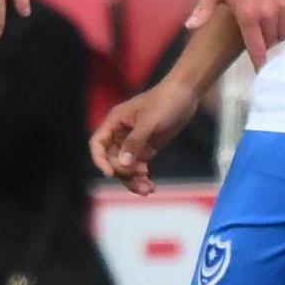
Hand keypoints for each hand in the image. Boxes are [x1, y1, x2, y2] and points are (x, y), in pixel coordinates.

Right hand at [90, 78, 204, 194]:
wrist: (186, 94)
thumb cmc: (165, 101)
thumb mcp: (150, 121)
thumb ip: (135, 142)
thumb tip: (122, 164)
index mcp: (114, 122)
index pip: (98, 144)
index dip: (100, 160)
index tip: (111, 173)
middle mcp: (120, 134)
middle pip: (113, 160)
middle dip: (124, 173)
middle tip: (141, 177)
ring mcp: (133, 142)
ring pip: (125, 166)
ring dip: (133, 180)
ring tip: (147, 190)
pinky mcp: (146, 148)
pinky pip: (138, 166)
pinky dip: (142, 177)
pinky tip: (150, 186)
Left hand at [191, 0, 284, 65]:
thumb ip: (202, 10)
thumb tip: (190, 27)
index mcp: (248, 13)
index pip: (257, 46)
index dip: (259, 61)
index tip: (262, 70)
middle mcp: (269, 10)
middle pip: (273, 40)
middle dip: (268, 45)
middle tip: (263, 43)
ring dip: (280, 32)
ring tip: (272, 30)